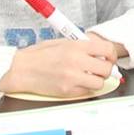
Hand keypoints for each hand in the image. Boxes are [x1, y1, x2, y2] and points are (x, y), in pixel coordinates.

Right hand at [0, 36, 121, 97]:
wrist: (22, 69)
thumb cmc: (39, 55)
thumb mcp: (62, 42)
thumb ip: (81, 46)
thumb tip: (99, 51)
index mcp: (77, 46)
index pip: (107, 50)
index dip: (111, 56)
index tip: (109, 59)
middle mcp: (77, 61)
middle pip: (106, 69)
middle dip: (105, 70)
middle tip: (98, 70)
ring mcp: (73, 78)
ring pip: (99, 83)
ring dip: (95, 81)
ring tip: (86, 77)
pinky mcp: (68, 91)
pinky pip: (86, 92)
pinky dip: (84, 89)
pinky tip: (76, 83)